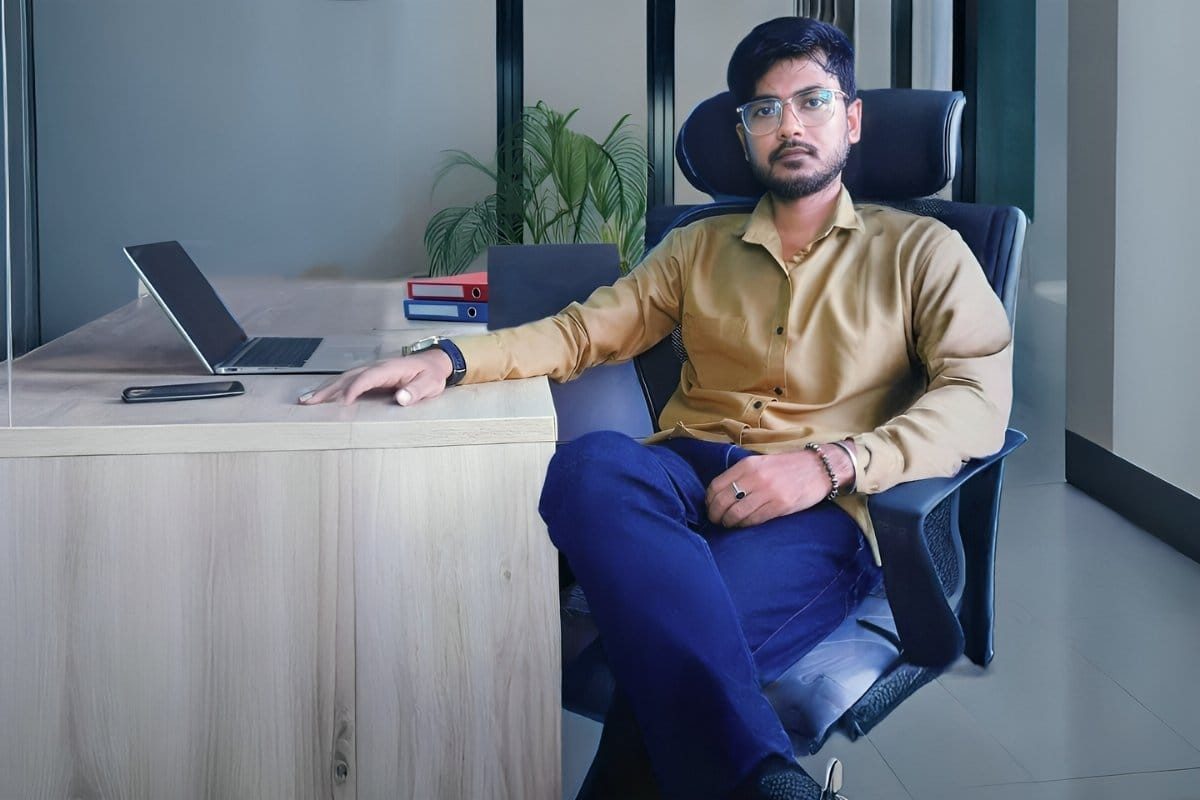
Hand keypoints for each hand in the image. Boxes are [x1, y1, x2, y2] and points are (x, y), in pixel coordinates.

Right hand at [297, 350, 452, 405]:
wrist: (434, 363)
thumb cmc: (431, 375)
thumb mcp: (430, 384)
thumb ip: (417, 391)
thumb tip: (402, 398)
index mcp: (389, 369)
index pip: (367, 378)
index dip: (354, 389)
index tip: (343, 402)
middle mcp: (376, 367)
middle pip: (348, 377)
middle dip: (328, 389)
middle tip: (309, 402)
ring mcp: (371, 370)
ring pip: (344, 378)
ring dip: (325, 389)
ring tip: (306, 400)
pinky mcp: (370, 376)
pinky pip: (348, 381)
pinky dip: (333, 389)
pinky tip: (322, 397)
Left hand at [705, 449, 836, 527]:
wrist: (818, 468)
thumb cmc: (787, 466)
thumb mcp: (761, 462)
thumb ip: (741, 474)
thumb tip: (720, 493)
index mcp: (748, 465)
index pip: (716, 486)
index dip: (709, 500)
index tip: (710, 506)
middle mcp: (755, 477)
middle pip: (723, 502)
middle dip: (715, 515)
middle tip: (716, 520)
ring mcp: (768, 492)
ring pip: (736, 514)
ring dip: (729, 522)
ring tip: (729, 524)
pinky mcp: (780, 506)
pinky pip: (754, 520)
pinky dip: (745, 525)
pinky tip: (744, 525)